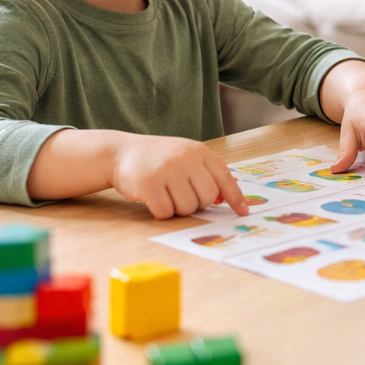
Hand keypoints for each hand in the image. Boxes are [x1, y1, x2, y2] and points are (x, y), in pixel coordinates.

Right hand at [111, 134, 249, 219]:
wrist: (121, 152)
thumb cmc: (158, 158)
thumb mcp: (185, 155)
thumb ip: (205, 172)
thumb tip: (226, 197)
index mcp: (198, 151)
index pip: (224, 177)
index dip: (235, 197)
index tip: (243, 212)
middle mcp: (186, 159)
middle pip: (208, 197)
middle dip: (198, 204)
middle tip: (182, 195)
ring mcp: (168, 171)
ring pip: (188, 208)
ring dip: (178, 208)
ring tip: (166, 193)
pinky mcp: (149, 185)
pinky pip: (166, 212)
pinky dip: (161, 212)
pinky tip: (153, 198)